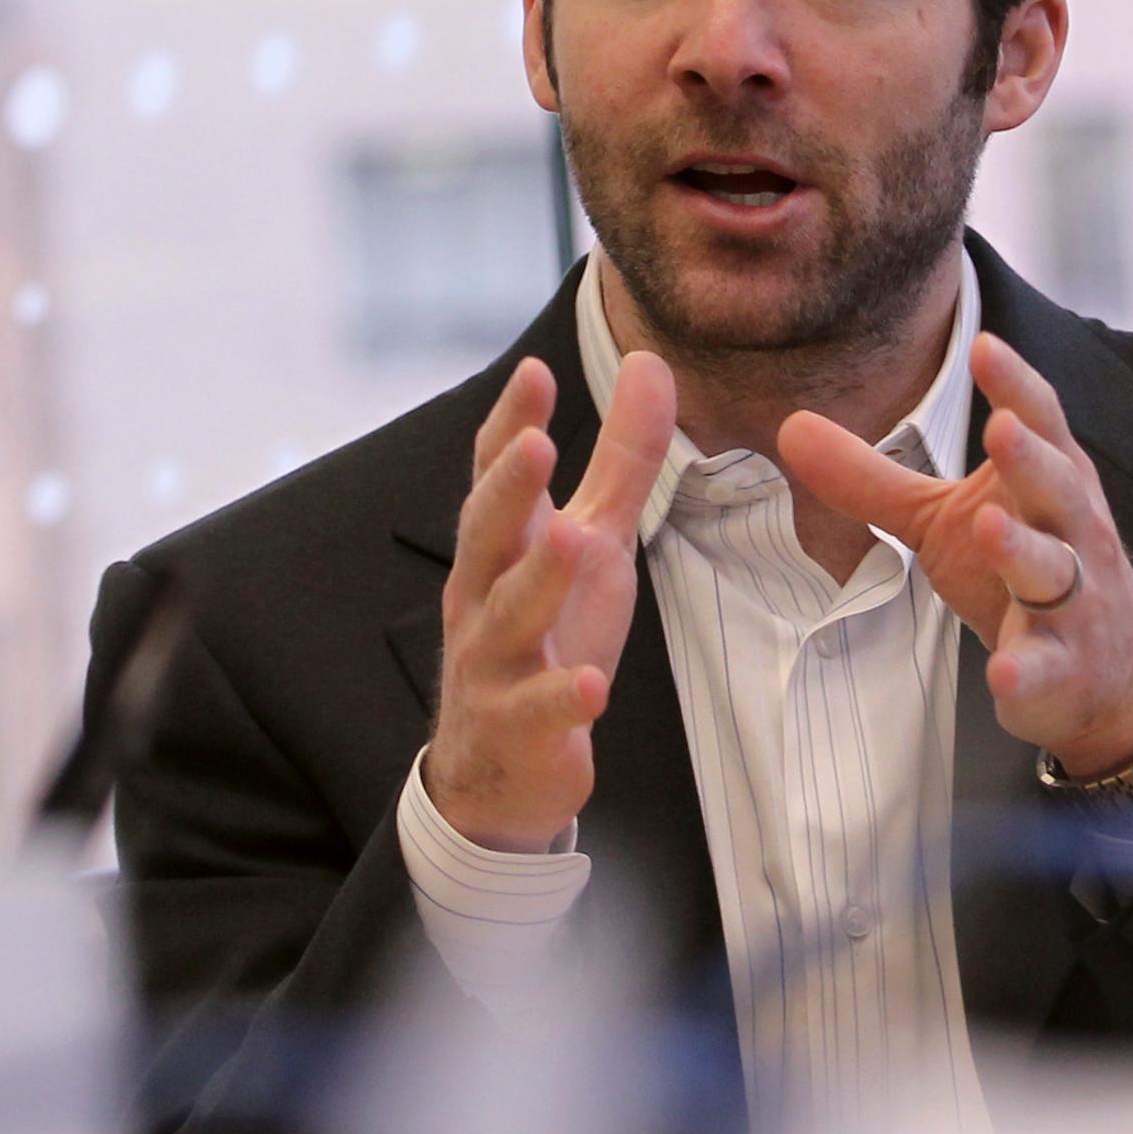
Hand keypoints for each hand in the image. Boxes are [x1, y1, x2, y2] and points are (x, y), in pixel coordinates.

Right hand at [421, 350, 679, 851]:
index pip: (496, 476)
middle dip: (509, 490)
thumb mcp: (594, 541)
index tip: (535, 372)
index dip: (509, 425)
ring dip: (536, 579)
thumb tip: (649, 362)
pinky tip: (592, 685)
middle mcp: (483, 597)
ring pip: (509, 617)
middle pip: (487, 536)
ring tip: (570, 539)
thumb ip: (621, 460)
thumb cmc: (548, 635)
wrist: (499, 771)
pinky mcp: (520, 730)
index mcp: (500, 547)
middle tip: (535, 444)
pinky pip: (538, 711)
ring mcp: (495, 665)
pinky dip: (561, 697)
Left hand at [771, 333, 1132, 777]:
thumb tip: (791, 426)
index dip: (1015, 384)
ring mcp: (1072, 602)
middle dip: (1030, 457)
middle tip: (1001, 427)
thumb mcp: (945, 519)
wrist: (1104, 678)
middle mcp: (1068, 533)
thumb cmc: (1016, 573)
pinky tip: (1002, 669)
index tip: (985, 345)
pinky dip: (1026, 667)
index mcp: (1044, 483)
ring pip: (1052, 570)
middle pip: (1055, 487)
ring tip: (988, 524)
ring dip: (1022, 549)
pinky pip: (1045, 665)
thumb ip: (873, 478)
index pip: (1039, 423)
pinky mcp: (1062, 666)